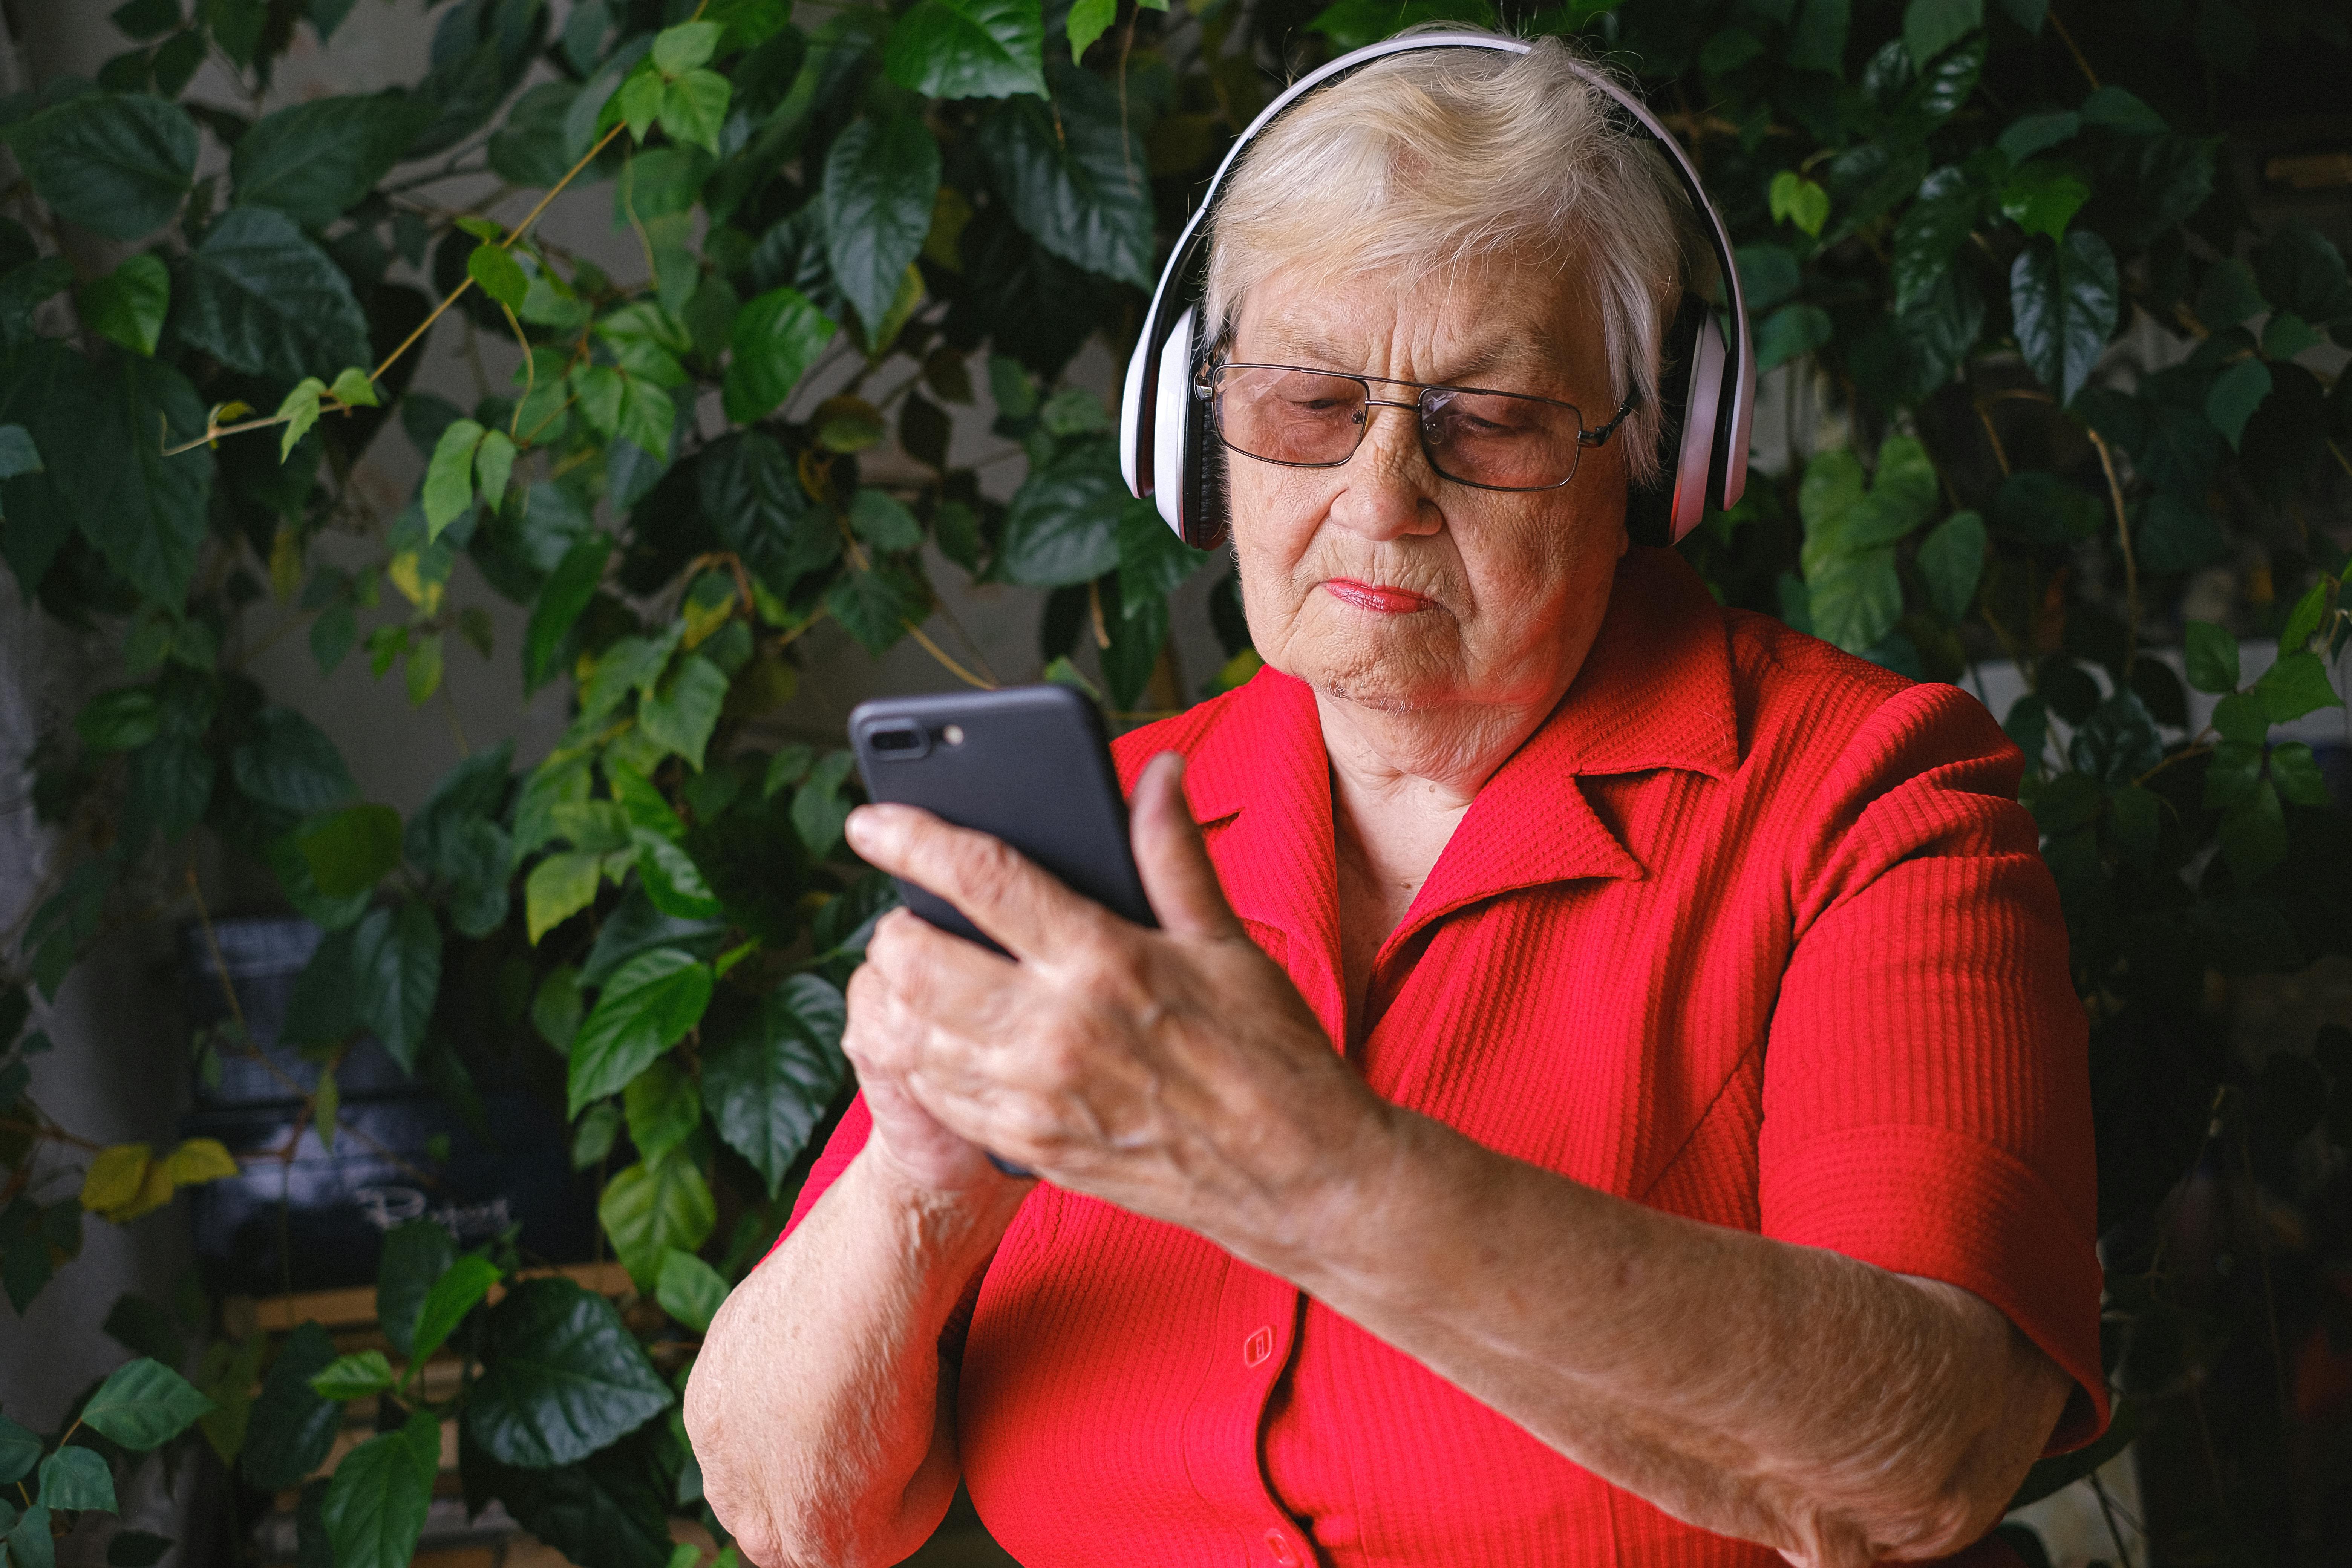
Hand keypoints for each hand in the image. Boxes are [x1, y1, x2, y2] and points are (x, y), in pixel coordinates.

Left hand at [841, 752, 1382, 1257]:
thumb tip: (1159, 773)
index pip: (979, 877)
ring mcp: (1035, 1096)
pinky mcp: (1031, 1146)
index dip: (912, 839)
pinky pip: (936, 1094)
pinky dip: (919, 1057)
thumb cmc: (1271, 1055)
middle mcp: (1055, 1030)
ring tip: (914, 968)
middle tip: (907, 909)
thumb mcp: (1227, 942)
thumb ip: (1173, 854)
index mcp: (1104, 960)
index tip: (872, 822)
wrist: (1297, 1176)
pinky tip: (938, 1035)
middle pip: (916, 960)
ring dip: (895, 994)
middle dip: (893, 924)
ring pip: (910, 1032)